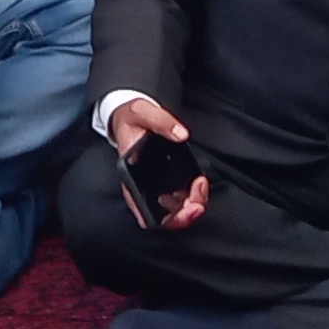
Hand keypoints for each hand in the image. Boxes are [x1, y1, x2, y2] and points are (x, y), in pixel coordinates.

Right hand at [106, 97, 212, 230]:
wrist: (128, 116)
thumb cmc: (131, 119)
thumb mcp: (142, 111)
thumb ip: (161, 121)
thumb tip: (180, 134)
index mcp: (130, 175)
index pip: (145, 211)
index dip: (169, 216)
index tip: (189, 205)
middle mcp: (140, 187)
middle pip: (163, 217)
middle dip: (186, 214)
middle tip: (200, 198)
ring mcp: (152, 187)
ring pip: (173, 211)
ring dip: (191, 205)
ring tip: (200, 186)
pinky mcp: (162, 183)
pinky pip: (178, 200)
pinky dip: (191, 197)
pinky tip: (197, 185)